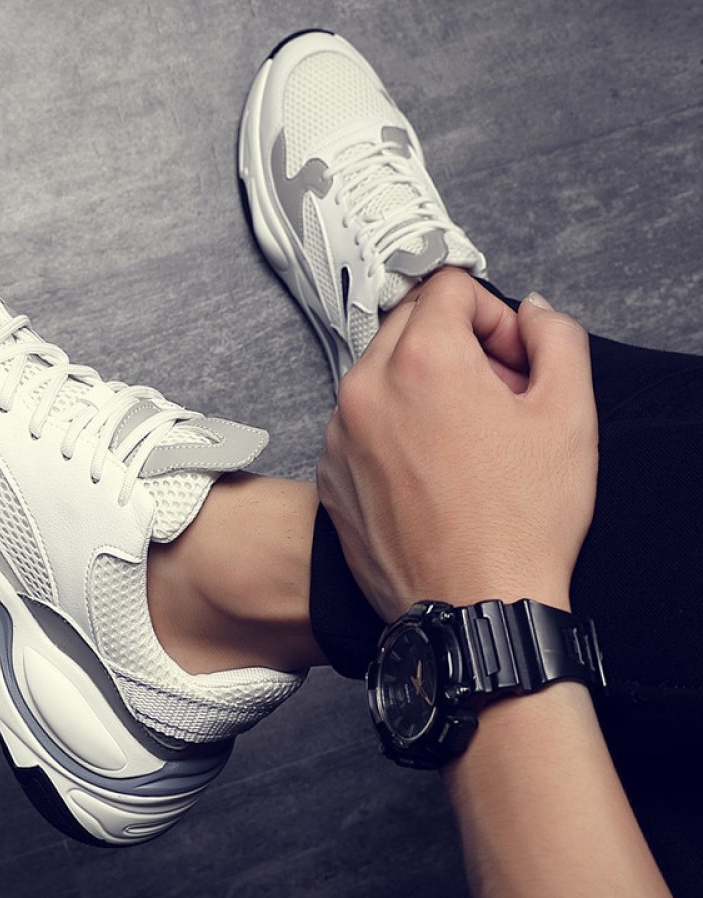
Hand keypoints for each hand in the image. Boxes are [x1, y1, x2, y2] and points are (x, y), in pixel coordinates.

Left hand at [316, 269, 597, 620]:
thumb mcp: (568, 413)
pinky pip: (360, 423)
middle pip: (410, 323)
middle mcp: (366, 387)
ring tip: (465, 441)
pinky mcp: (329, 474)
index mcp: (422, 360)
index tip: (512, 358)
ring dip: (423, 386)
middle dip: (457, 344)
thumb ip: (555, 338)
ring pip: (382, 374)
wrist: (474, 610)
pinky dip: (392, 429)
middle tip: (495, 396)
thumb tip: (530, 313)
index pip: (450, 287)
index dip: (494, 316)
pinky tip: (431, 473)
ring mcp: (339, 433)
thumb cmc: (520, 522)